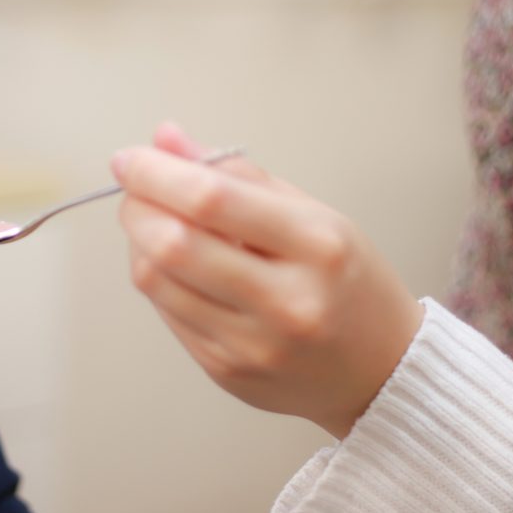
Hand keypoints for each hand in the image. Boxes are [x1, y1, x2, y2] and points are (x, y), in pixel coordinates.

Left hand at [111, 122, 422, 437]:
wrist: (383, 371)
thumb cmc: (346, 279)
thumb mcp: (312, 212)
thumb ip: (235, 174)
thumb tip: (165, 140)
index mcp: (317, 245)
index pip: (211, 199)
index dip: (155, 173)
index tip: (129, 158)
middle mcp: (286, 301)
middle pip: (172, 244)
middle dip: (137, 206)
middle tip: (135, 188)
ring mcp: (253, 345)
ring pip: (157, 281)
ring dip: (139, 241)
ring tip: (155, 223)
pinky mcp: (226, 372)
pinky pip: (165, 312)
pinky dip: (158, 277)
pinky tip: (175, 264)